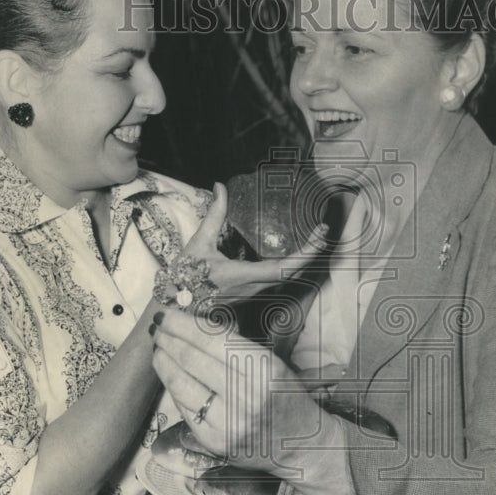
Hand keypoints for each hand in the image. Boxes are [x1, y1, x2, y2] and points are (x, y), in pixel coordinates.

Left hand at [151, 305, 326, 474]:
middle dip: (167, 339)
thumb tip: (190, 325)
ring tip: (158, 350)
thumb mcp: (272, 363)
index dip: (182, 324)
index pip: (212, 338)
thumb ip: (234, 346)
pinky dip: (173, 388)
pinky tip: (171, 376)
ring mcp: (228, 422)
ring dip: (163, 362)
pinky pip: (184, 408)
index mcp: (264, 368)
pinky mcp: (214, 441)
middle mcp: (246, 396)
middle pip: (191, 359)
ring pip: (181, 384)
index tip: (165, 314)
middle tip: (156, 328)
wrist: (301, 444)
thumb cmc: (284, 396)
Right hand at [182, 183, 327, 300]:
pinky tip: (291, 253)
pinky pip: (276, 281)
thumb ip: (214, 215)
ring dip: (303, 261)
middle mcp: (253, 288)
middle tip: (321, 231)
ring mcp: (252, 295)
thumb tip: (220, 187)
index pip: (284, 268)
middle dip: (312, 253)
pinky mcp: (249, 295)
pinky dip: (290, 267)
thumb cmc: (183, 278)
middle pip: (293, 274)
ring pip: (287, 280)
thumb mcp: (199, 243)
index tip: (319, 235)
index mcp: (243, 276)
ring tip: (312, 239)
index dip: (307, 253)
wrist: (174, 307)